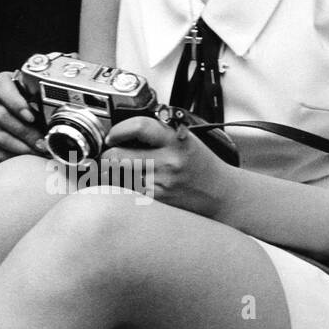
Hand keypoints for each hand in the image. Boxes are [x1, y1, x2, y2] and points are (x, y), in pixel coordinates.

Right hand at [0, 71, 45, 161]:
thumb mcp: (44, 105)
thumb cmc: (41, 114)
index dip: (15, 102)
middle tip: (41, 143)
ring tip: (35, 152)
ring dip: (18, 146)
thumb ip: (46, 106)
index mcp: (3, 83)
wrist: (33, 132)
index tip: (31, 117)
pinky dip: (5, 156)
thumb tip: (54, 122)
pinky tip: (20, 159)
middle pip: (0, 114)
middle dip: (24, 132)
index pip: (0, 85)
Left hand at [101, 114, 234, 216]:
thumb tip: (124, 131)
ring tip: (120, 170)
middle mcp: (167, 161)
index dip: (118, 130)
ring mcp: (160, 183)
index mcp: (176, 140)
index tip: (113, 135)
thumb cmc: (200, 165)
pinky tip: (130, 184)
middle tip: (110, 155)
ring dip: (112, 173)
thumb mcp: (185, 139)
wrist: (221, 194)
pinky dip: (122, 187)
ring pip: (116, 177)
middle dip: (107, 155)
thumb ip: (158, 132)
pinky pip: (127, 192)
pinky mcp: (156, 201)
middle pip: (116, 156)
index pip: (138, 127)